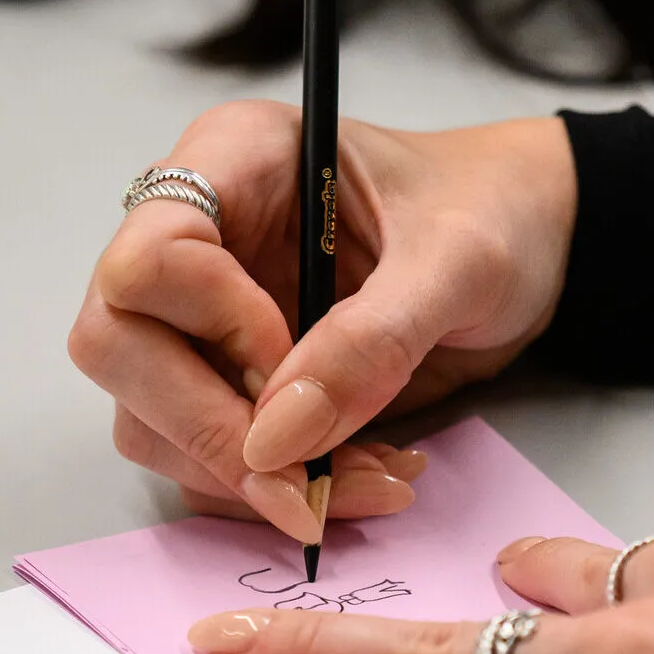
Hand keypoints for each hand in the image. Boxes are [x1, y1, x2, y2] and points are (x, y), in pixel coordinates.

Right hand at [68, 102, 576, 540]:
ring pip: (150, 420)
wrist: (535, 243)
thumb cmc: (495, 211)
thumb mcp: (457, 262)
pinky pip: (207, 458)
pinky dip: (276, 489)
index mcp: (234, 164)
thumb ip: (372, 340)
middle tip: (308, 485)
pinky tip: (359, 478)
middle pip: (118, 350)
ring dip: (250, 477)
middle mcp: (199, 237)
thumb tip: (277, 438)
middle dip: (210, 431)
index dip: (209, 330)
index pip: (144, 261)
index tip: (291, 365)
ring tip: (367, 480)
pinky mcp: (231, 381)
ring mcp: (203, 315)